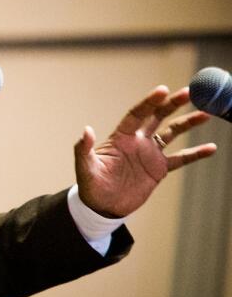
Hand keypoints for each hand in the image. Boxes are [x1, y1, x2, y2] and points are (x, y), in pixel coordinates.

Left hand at [74, 86, 216, 217]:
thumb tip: (86, 130)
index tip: (163, 90)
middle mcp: (137, 141)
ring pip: (172, 133)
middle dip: (172, 104)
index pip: (137, 114)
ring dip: (188, 123)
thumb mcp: (85, 167)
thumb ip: (84, 149)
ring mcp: (149, 154)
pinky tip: (211, 148)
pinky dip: (195, 153)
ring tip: (206, 113)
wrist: (102, 206)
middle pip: (157, 116)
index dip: (149, 102)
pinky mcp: (159, 169)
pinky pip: (180, 158)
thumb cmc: (91, 186)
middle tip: (190, 92)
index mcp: (120, 137)